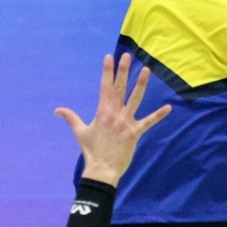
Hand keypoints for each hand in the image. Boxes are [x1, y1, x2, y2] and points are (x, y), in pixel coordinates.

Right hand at [55, 53, 169, 186]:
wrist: (101, 170)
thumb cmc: (91, 151)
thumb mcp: (80, 132)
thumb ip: (71, 118)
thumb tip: (57, 110)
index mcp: (102, 112)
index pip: (104, 87)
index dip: (107, 71)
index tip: (109, 57)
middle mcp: (114, 114)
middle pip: (119, 88)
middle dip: (123, 71)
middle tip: (127, 56)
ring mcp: (125, 123)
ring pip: (135, 100)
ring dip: (141, 84)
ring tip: (147, 70)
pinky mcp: (134, 133)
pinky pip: (148, 122)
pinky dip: (158, 115)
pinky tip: (169, 108)